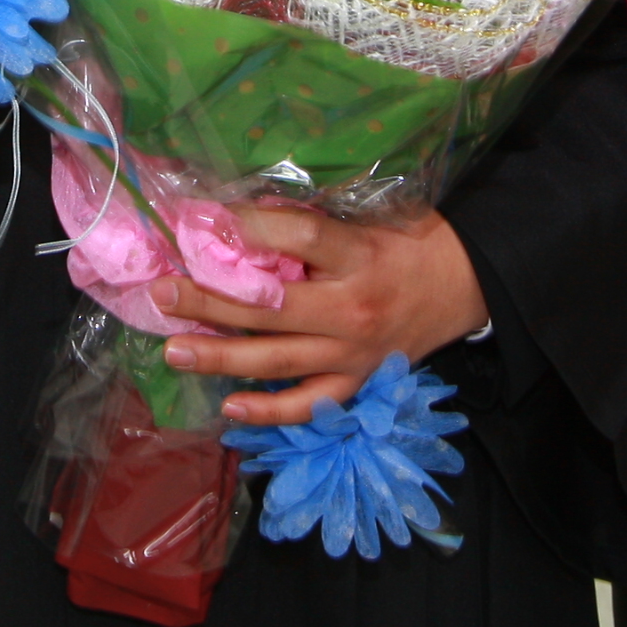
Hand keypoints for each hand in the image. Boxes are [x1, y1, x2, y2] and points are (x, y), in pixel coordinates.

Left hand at [155, 208, 488, 427]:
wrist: (464, 284)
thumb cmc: (411, 241)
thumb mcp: (370, 216)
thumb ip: (313, 221)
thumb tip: (243, 217)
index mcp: (360, 256)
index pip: (300, 238)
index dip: (250, 229)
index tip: (203, 222)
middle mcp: (353, 309)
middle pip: (272, 308)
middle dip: (210, 301)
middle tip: (163, 293)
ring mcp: (354, 354)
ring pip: (278, 360)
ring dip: (221, 356)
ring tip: (175, 350)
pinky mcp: (358, 383)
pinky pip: (309, 405)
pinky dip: (269, 410)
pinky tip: (229, 405)